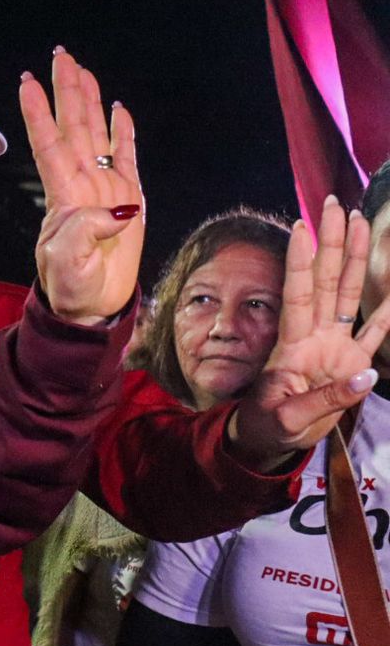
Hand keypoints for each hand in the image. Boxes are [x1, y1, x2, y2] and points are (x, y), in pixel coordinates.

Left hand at [18, 48, 143, 323]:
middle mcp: (82, 184)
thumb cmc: (71, 287)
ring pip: (96, 134)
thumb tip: (116, 213)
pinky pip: (126, 157)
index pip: (49, 144)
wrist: (90, 307)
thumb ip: (85, 234)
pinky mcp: (129, 199)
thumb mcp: (69, 263)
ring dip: (89, 102)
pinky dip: (124, 132)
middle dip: (67, 91)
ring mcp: (104, 188)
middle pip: (73, 127)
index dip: (39, 113)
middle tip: (60, 55)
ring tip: (82, 70)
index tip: (27, 82)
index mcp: (63, 195)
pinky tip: (119, 108)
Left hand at [227, 198, 389, 467]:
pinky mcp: (351, 362)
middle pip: (323, 280)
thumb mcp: (288, 419)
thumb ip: (326, 399)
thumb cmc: (268, 427)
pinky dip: (388, 309)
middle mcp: (313, 336)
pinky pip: (374, 330)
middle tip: (335, 203)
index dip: (299, 261)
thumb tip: (365, 376)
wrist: (271, 441)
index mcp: (292, 345)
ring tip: (361, 222)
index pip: (296, 294)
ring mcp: (333, 345)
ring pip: (345, 293)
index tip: (301, 226)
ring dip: (353, 259)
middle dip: (330, 242)